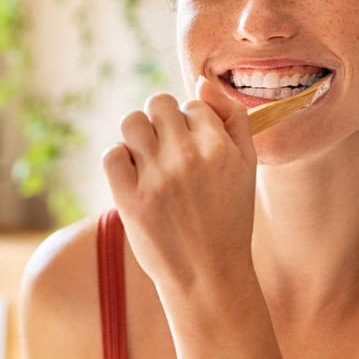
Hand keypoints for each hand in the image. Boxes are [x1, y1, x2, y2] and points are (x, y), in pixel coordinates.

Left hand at [102, 76, 256, 295]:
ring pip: (132, 122)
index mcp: (219, 146)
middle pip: (158, 103)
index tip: (194, 151)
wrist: (209, 276)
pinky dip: (120, 160)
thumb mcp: (247, 166)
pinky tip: (134, 177)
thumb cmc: (229, 219)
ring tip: (149, 160)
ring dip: (138, 136)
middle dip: (162, 121)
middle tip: (168, 151)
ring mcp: (156, 179)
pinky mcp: (130, 200)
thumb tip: (201, 82)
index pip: (193, 104)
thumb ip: (233, 118)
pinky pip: (112, 154)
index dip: (191, 124)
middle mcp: (187, 157)